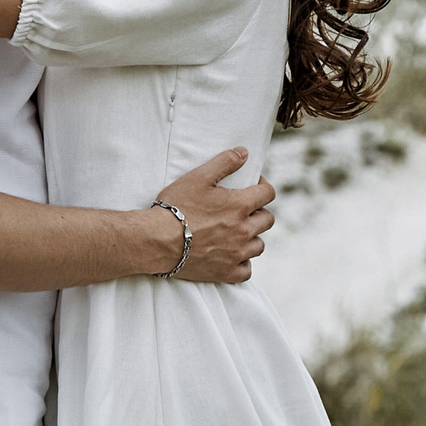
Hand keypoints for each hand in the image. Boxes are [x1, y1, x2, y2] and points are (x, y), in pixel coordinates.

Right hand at [156, 148, 276, 283]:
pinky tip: (233, 255)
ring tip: (237, 233)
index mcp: (240, 205)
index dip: (262, 187)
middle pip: (268, 220)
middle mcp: (243, 230)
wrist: (157, 240)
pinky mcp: (225, 272)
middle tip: (242, 211)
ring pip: (259, 245)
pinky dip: (242, 263)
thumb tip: (245, 153)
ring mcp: (236, 254)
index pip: (268, 194)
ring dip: (252, 237)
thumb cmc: (176, 206)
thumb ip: (224, 162)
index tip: (251, 187)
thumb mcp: (198, 177)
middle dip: (258, 212)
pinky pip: (246, 271)